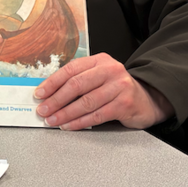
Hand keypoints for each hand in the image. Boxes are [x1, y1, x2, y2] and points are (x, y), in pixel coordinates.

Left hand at [33, 53, 173, 129]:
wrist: (148, 99)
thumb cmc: (117, 89)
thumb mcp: (99, 77)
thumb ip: (79, 81)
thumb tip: (49, 94)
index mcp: (100, 60)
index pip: (71, 69)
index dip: (52, 82)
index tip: (40, 93)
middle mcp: (110, 70)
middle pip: (76, 85)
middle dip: (56, 100)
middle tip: (44, 109)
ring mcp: (119, 87)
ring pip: (86, 102)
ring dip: (65, 114)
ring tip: (53, 120)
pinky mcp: (125, 104)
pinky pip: (97, 115)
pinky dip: (80, 122)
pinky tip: (69, 126)